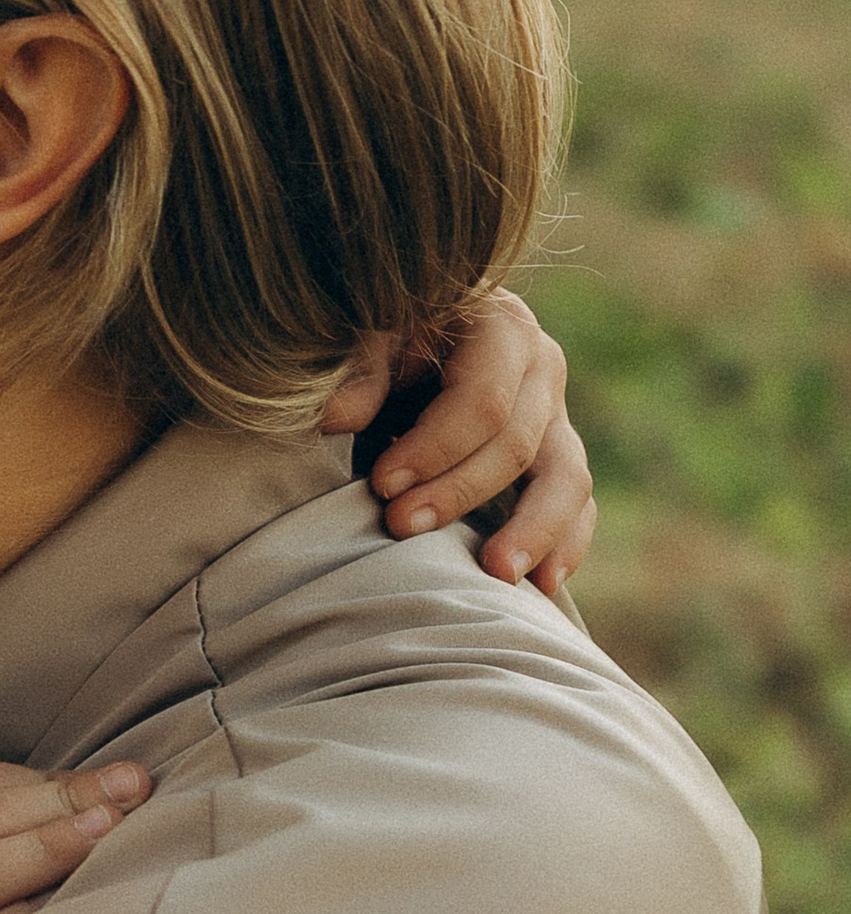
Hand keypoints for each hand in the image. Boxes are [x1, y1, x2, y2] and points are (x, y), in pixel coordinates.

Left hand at [324, 288, 593, 594]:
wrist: (418, 336)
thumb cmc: (389, 333)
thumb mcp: (371, 332)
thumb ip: (360, 367)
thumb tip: (337, 418)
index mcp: (502, 329)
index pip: (483, 400)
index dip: (435, 447)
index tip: (383, 484)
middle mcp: (542, 368)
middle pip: (517, 445)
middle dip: (457, 493)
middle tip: (400, 527)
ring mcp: (556, 416)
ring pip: (566, 478)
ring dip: (532, 530)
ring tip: (497, 574)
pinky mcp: (557, 456)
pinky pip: (578, 502)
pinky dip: (566, 543)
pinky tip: (541, 584)